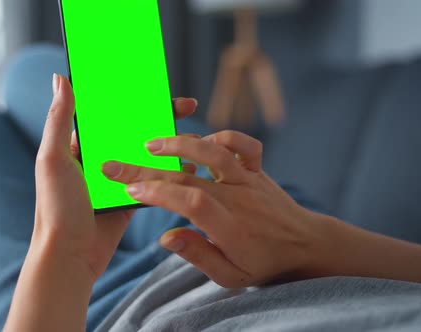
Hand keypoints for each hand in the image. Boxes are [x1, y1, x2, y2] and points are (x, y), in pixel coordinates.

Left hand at [33, 74, 197, 281]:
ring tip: (193, 132)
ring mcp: (118, 177)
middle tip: (186, 106)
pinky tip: (190, 162)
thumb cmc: (56, 208)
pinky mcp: (131, 197)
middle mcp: (100, 157)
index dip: (132, 96)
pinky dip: (170, 169)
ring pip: (147, 152)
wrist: (70, 256)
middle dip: (159, 115)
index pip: (110, 111)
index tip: (155, 85)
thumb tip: (60, 78)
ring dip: (169, 141)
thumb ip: (58, 119)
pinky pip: (153, 179)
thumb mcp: (53, 159)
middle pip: (134, 129)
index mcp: (80, 144)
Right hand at [103, 130, 324, 287]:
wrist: (304, 244)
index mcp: (230, 228)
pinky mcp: (256, 169)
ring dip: (180, 144)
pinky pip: (243, 144)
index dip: (159, 193)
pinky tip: (199, 144)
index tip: (131, 190)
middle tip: (116, 166)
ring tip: (150, 144)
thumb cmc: (263, 263)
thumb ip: (198, 256)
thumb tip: (165, 237)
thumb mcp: (231, 276)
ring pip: (214, 152)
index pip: (191, 202)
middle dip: (147, 170)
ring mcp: (249, 180)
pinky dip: (221, 137)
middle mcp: (238, 198)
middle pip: (189, 176)